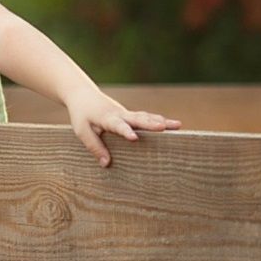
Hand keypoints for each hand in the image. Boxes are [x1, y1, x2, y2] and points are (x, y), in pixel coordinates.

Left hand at [66, 90, 180, 167]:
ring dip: (161, 120)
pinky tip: (172, 125)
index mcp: (107, 118)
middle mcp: (120, 114)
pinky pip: (146, 117)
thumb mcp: (82, 131)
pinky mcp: (130, 115)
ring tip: (178, 125)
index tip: (134, 138)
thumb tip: (106, 164)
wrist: (83, 95)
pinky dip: (158, 120)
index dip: (126, 131)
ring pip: (145, 117)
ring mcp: (127, 114)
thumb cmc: (82, 115)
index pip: (117, 126)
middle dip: (151, 124)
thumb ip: (94, 147)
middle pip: (137, 119)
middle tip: (164, 127)